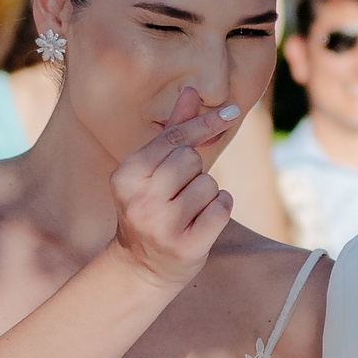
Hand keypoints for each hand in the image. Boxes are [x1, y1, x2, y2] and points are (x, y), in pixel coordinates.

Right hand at [109, 87, 239, 292]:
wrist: (142, 267)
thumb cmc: (151, 208)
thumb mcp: (152, 170)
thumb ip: (173, 131)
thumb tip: (191, 90)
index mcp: (126, 176)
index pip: (173, 139)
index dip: (203, 124)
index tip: (231, 113)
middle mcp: (140, 201)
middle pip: (192, 160)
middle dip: (195, 171)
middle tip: (179, 192)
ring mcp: (163, 227)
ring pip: (209, 185)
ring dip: (207, 194)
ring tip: (186, 210)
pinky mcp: (187, 247)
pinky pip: (222, 208)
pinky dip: (219, 211)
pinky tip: (200, 222)